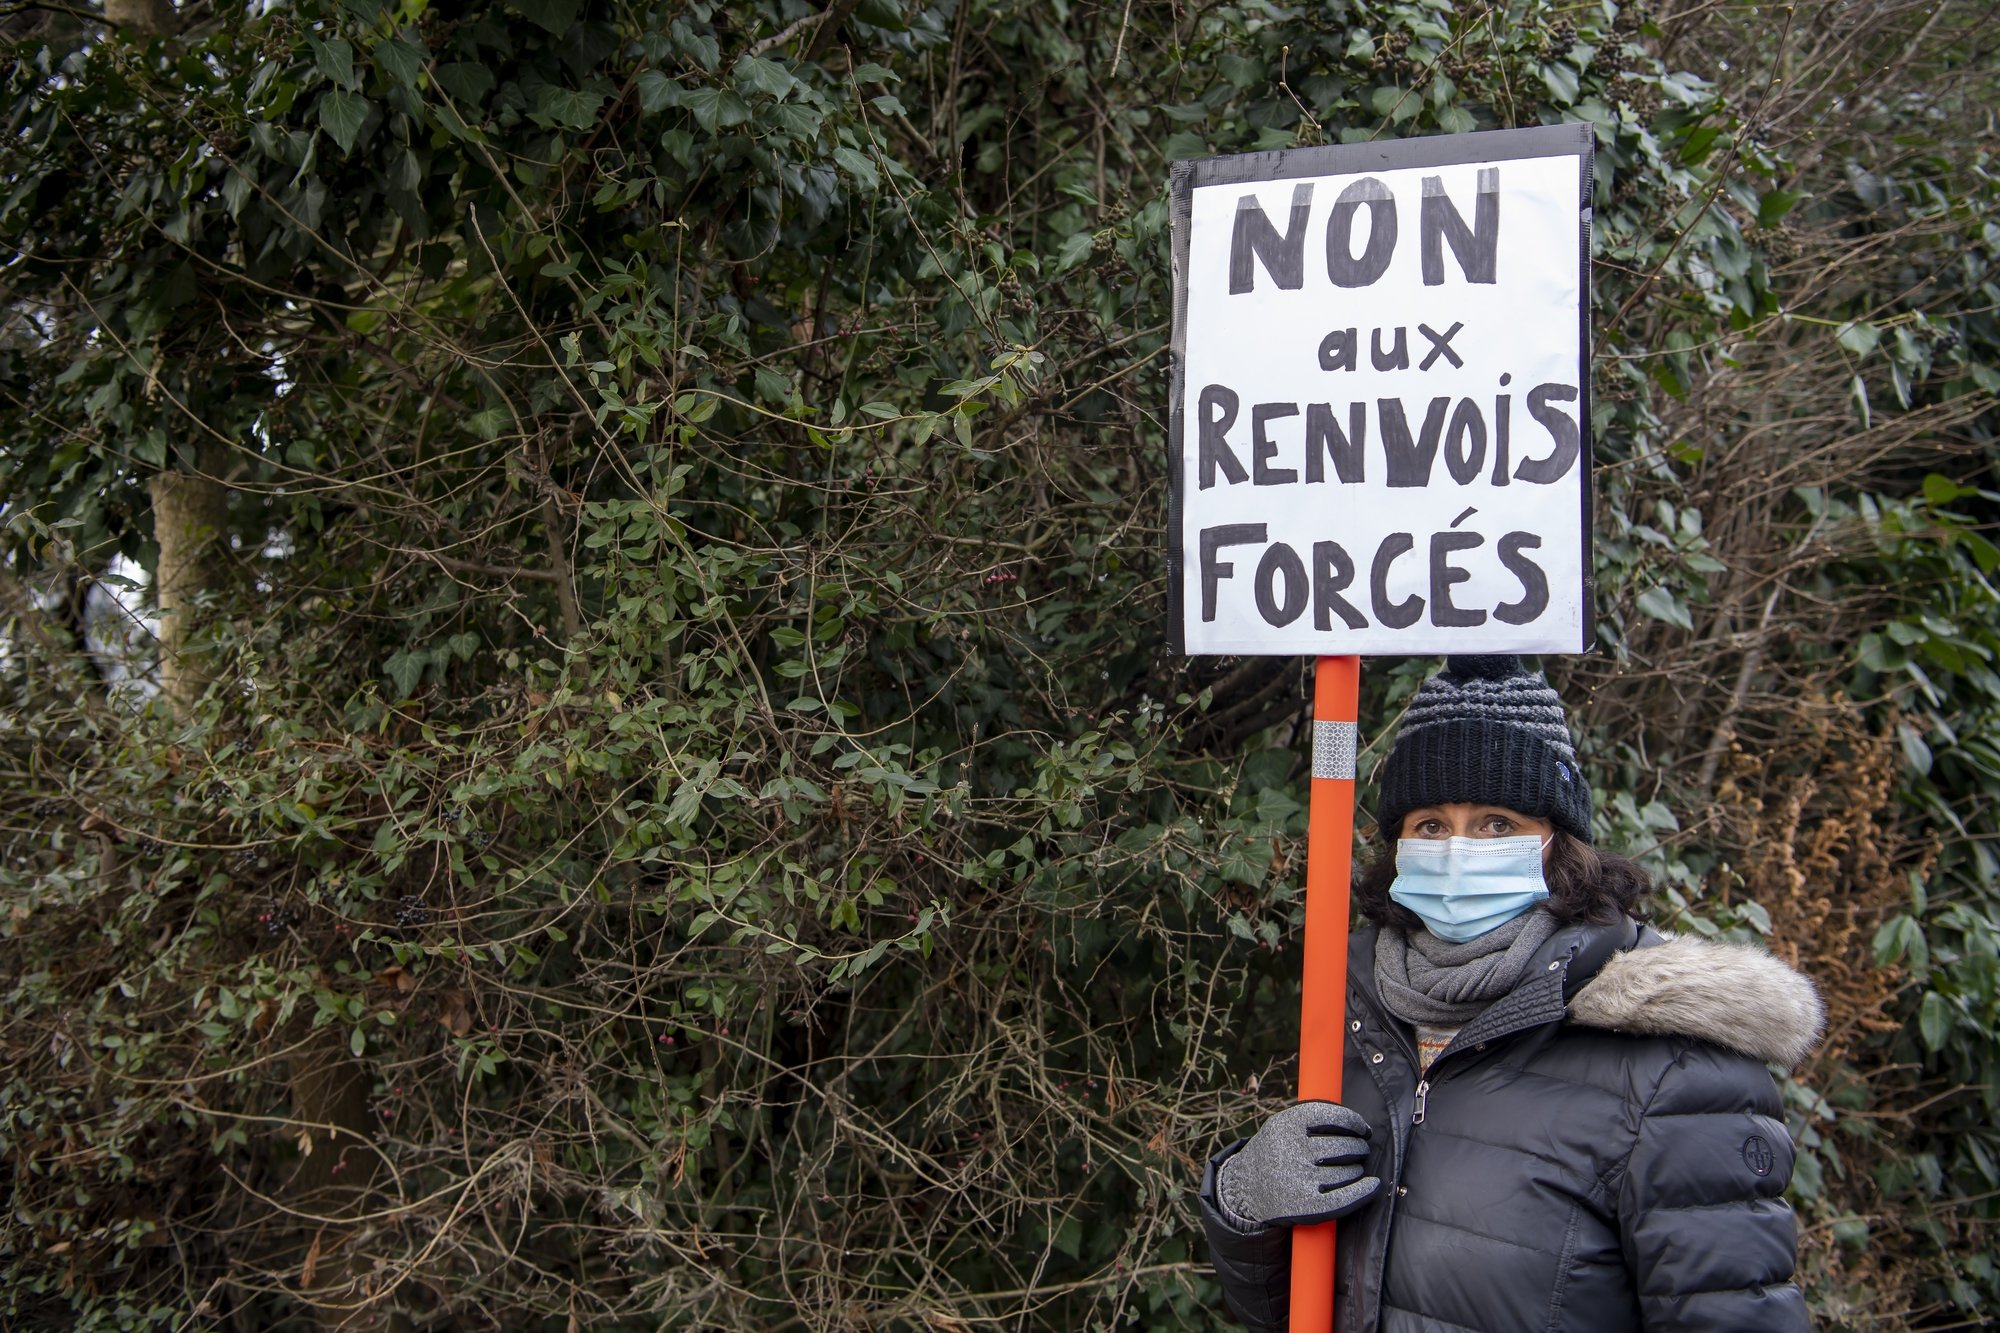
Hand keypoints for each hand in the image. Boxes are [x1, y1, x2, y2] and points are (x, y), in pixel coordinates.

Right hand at [1215, 1101, 1380, 1228]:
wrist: (1245, 1189)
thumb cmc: (1274, 1153)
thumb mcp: (1281, 1125)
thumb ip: (1311, 1118)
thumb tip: (1356, 1124)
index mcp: (1287, 1124)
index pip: (1333, 1116)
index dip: (1355, 1122)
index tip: (1363, 1130)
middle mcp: (1292, 1150)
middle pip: (1344, 1146)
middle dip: (1359, 1148)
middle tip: (1360, 1150)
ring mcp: (1299, 1179)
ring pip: (1346, 1171)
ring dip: (1357, 1169)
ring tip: (1353, 1168)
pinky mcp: (1306, 1206)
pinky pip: (1344, 1198)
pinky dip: (1363, 1191)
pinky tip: (1373, 1185)